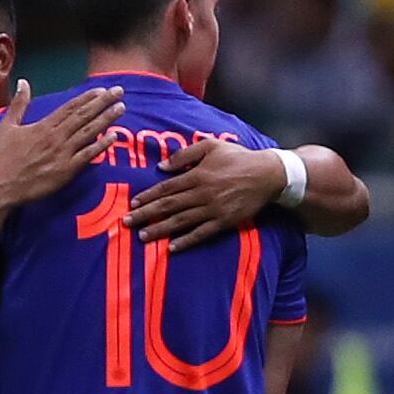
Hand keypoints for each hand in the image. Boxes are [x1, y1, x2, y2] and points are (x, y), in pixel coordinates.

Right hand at [0, 79, 123, 207]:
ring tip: (121, 108)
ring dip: (106, 119)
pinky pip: (87, 155)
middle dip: (103, 103)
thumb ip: (18, 104)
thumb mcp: (6, 127)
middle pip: (84, 116)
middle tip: (119, 92)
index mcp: (44, 126)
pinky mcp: (66, 171)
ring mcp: (63, 154)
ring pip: (89, 132)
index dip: (88, 98)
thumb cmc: (2, 159)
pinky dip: (101, 146)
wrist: (1, 187)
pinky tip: (113, 137)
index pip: (70, 107)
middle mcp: (56, 137)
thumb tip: (23, 82)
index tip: (102, 90)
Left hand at [124, 138, 285, 250]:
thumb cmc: (237, 157)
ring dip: (160, 230)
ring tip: (143, 237)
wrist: (267, 174)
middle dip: (145, 215)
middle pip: (168, 206)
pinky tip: (172, 248)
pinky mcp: (223, 222)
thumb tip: (161, 167)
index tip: (132, 204)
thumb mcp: (211, 146)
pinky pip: (201, 234)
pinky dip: (186, 241)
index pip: (166, 188)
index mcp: (196, 175)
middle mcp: (201, 194)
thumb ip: (185, 154)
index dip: (148, 196)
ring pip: (181, 222)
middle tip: (127, 223)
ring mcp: (212, 210)